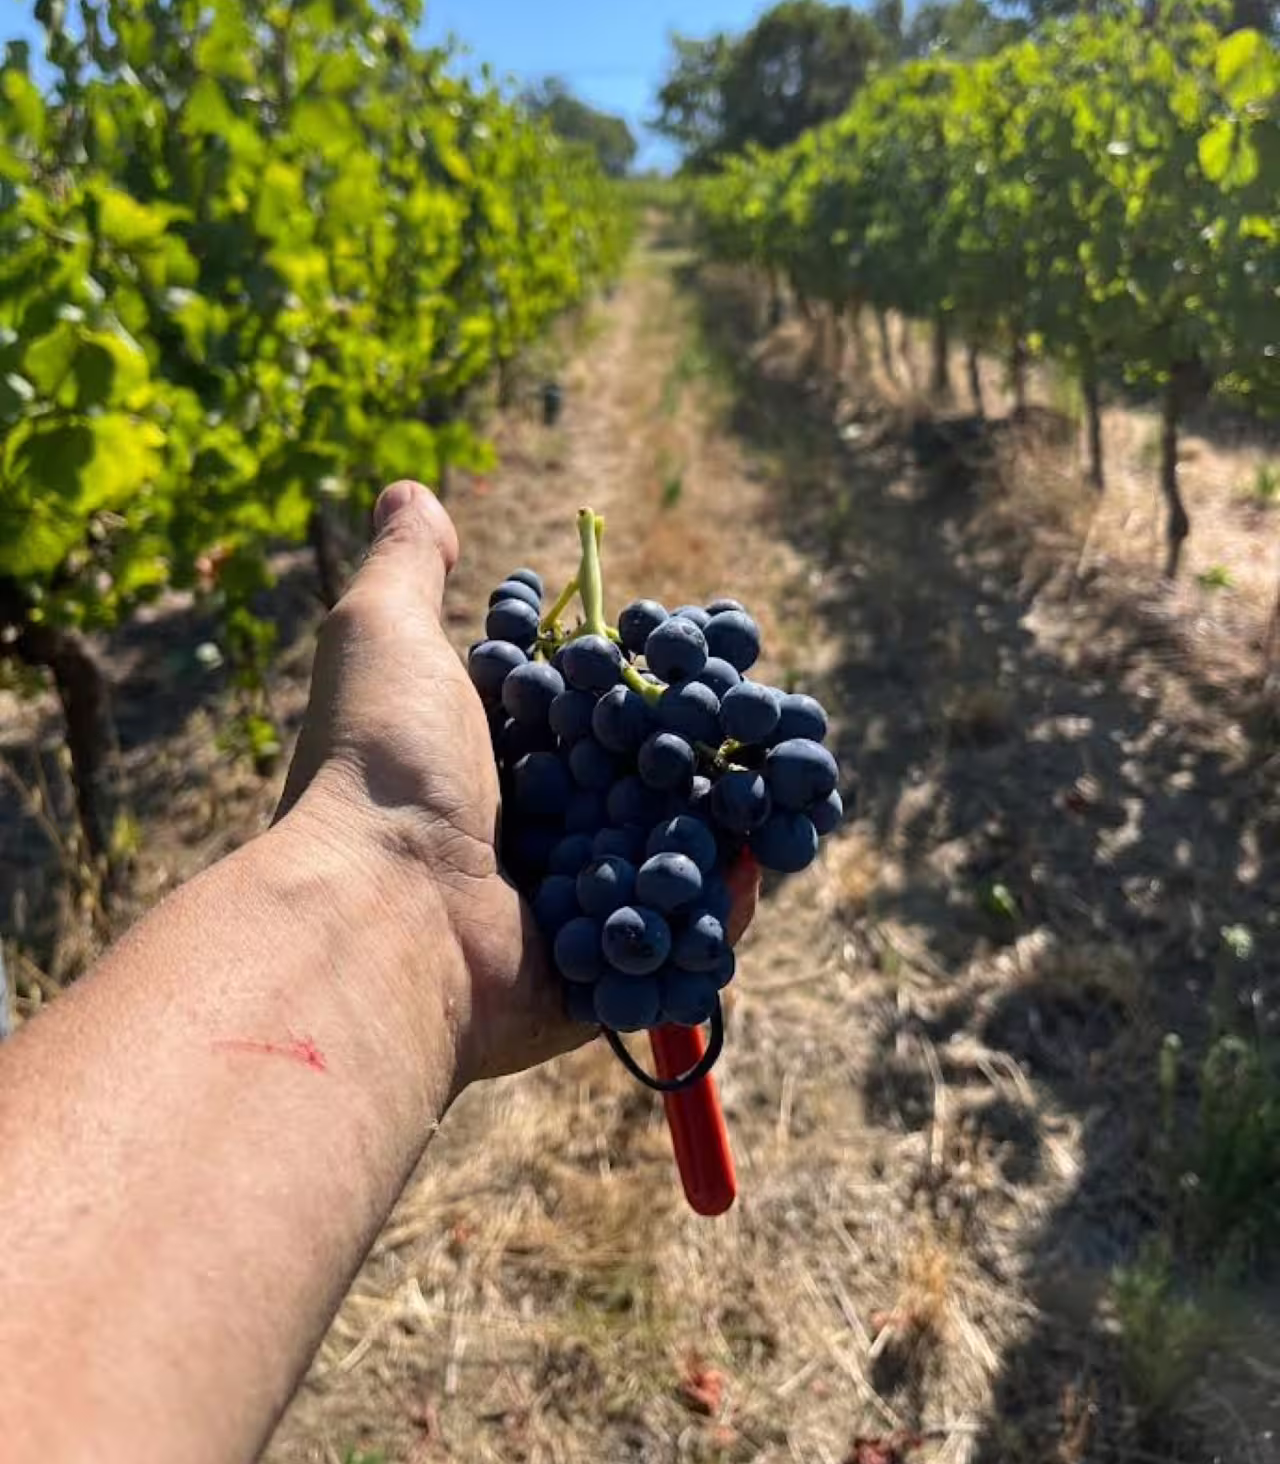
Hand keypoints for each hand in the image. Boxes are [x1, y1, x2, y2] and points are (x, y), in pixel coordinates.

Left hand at [274, 480, 756, 1089]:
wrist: (379, 915)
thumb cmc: (382, 767)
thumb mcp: (382, 635)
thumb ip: (407, 567)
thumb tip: (414, 489)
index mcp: (494, 756)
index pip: (593, 709)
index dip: (652, 679)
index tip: (710, 652)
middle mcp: (529, 829)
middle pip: (644, 784)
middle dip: (707, 758)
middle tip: (772, 726)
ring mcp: (564, 905)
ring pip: (672, 862)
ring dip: (728, 833)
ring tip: (784, 797)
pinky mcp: (594, 974)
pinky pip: (674, 944)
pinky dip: (718, 916)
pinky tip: (752, 872)